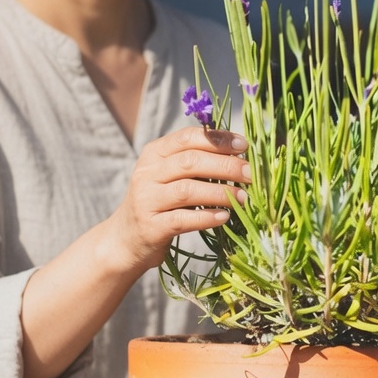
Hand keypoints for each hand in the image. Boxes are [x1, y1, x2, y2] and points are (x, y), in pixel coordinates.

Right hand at [108, 127, 250, 272]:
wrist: (126, 239)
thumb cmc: (160, 202)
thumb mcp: (170, 175)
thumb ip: (196, 162)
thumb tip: (240, 155)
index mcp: (154, 153)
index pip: (188, 137)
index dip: (218, 139)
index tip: (244, 146)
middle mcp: (147, 173)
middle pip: (190, 162)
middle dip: (225, 166)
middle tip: (250, 174)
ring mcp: (147, 200)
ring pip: (187, 190)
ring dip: (220, 193)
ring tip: (243, 197)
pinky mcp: (151, 226)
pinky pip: (183, 219)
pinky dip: (207, 217)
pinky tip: (224, 217)